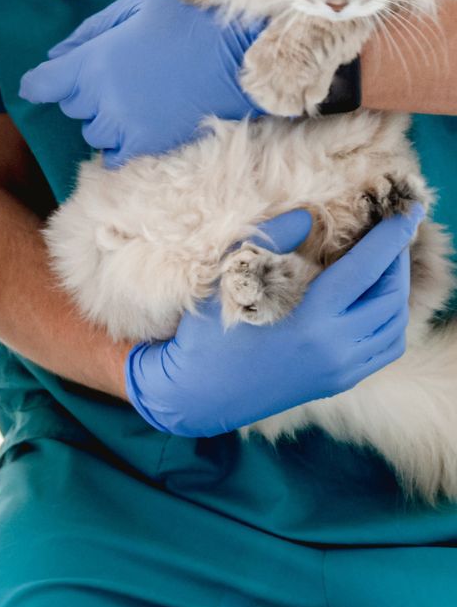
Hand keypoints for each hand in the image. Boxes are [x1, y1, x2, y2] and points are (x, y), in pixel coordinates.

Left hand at [19, 0, 263, 165]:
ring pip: (92, 131)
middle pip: (71, 106)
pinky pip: (113, 155)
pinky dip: (119, 143)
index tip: (40, 85)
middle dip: (84, 93)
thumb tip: (56, 55)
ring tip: (134, 98)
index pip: (42, 84)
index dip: (37, 84)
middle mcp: (101, 98)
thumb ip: (90, 30)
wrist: (234, 60)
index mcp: (93, 61)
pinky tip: (138, 124)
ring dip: (104, 118)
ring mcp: (122, 125)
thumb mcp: (135, 7)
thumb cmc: (184, 25)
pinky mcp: (144, 145)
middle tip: (117, 76)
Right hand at [125, 205, 422, 437]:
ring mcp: (341, 372)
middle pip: (389, 297)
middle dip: (397, 260)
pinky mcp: (338, 383)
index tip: (406, 211)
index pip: (364, 271)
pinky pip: (384, 348)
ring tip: (387, 261)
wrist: (199, 395)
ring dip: (398, 289)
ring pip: (395, 326)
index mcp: (312, 324)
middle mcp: (337, 351)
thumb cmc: (207, 335)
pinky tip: (377, 300)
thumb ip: (271, 242)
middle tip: (395, 229)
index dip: (389, 239)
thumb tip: (308, 214)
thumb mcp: (230, 280)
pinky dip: (390, 318)